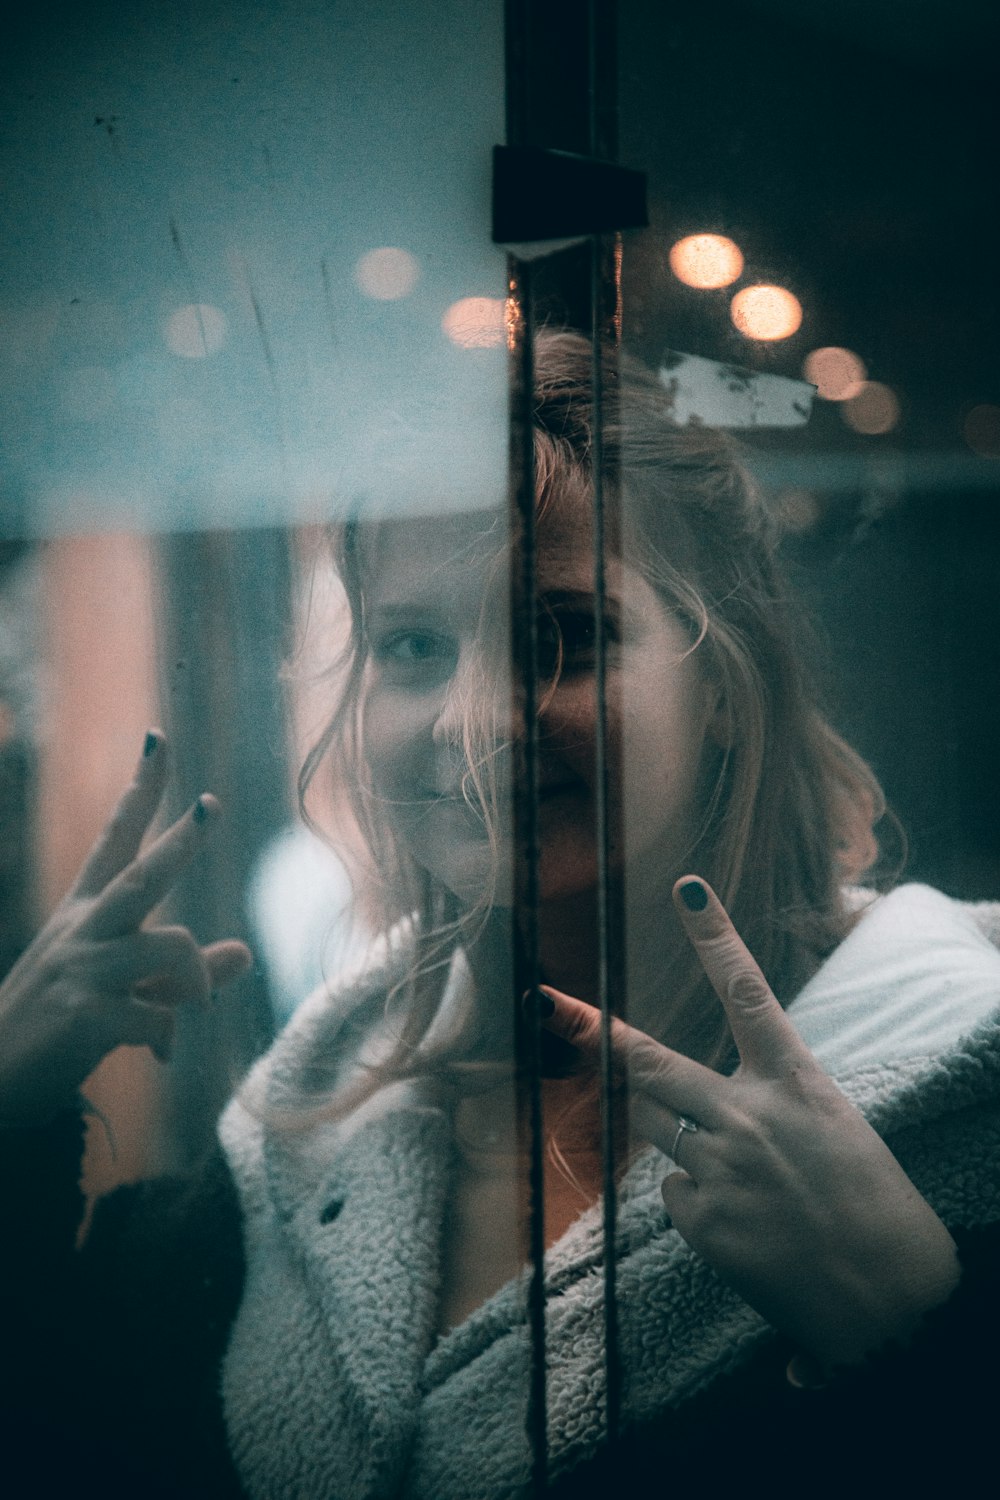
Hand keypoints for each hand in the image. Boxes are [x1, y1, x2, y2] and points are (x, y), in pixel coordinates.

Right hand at [0, 732, 252, 1125]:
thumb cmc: (58, 1027)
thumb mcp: (120, 987)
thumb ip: (180, 970)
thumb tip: (246, 954)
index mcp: (85, 915)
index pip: (115, 838)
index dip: (140, 790)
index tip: (158, 738)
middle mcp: (83, 932)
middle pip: (143, 875)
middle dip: (182, 840)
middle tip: (210, 804)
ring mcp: (82, 971)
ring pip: (170, 945)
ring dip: (197, 978)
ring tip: (193, 1007)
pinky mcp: (84, 1015)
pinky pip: (158, 1015)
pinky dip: (170, 1036)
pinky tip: (159, 1055)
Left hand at [537, 876, 960, 1369]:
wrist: (891, 1297)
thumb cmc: (870, 1205)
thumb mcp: (829, 1127)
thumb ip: (765, 1104)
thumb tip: (701, 1111)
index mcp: (796, 1081)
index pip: (746, 992)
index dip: (714, 936)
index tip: (686, 889)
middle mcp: (749, 1114)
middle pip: (650, 1064)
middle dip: (594, 1035)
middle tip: (550, 1005)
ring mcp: (720, 1167)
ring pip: (658, 1130)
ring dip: (683, 1141)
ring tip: (750, 1182)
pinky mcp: (702, 1219)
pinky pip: (674, 1193)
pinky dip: (700, 1204)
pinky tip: (746, 1228)